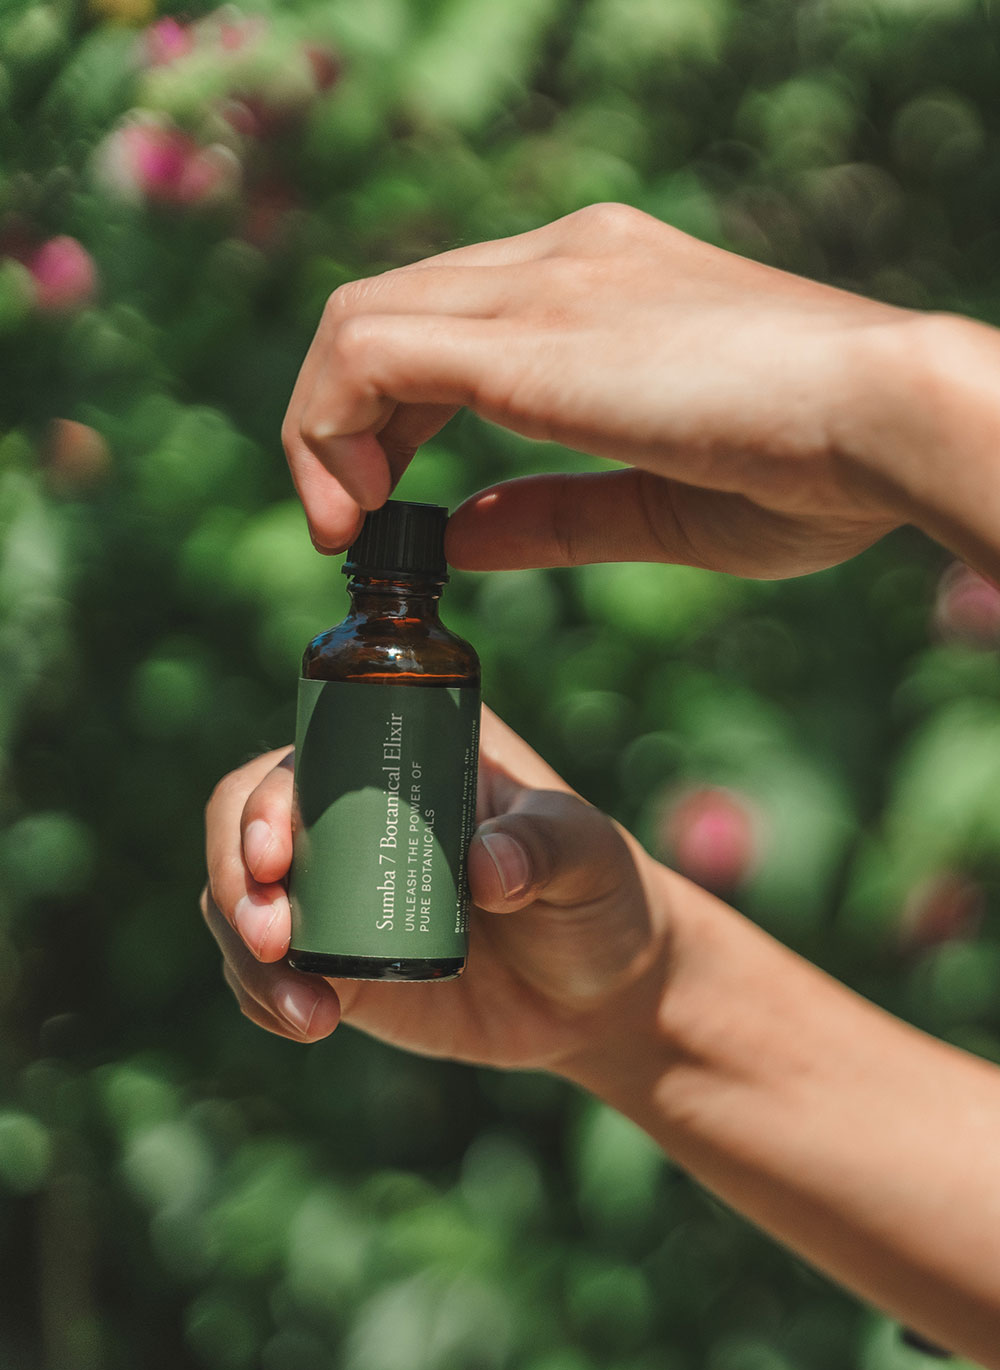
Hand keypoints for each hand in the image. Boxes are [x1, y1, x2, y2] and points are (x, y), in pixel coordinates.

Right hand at [200, 707, 680, 1073]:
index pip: (306, 755)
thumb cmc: (601, 895)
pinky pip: (268, 974)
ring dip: (246, 955)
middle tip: (273, 940)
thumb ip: (545, 847)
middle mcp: (352, 813)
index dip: (266, 799)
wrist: (605, 993)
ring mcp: (336, 890)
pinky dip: (265, 998)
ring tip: (305, 1011)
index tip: (275, 853)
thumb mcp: (588, 856)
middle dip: (238, 882)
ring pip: (242, 904)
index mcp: (405, 755)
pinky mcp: (337, 963)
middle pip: (245, 825)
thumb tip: (484, 866)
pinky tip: (304, 1024)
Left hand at [282, 201, 917, 579]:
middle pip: (389, 309)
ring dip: (322, 428)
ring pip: (359, 318)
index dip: (389, 416)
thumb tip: (454, 533)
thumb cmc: (815, 471)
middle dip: (340, 425)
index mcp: (601, 282)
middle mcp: (562, 259)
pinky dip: (330, 426)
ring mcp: (546, 280)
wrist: (890, 418)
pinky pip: (370, 350)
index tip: (386, 505)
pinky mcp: (531, 334)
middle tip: (347, 524)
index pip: (445, 316)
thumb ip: (550, 514)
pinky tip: (362, 509)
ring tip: (346, 524)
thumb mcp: (654, 504)